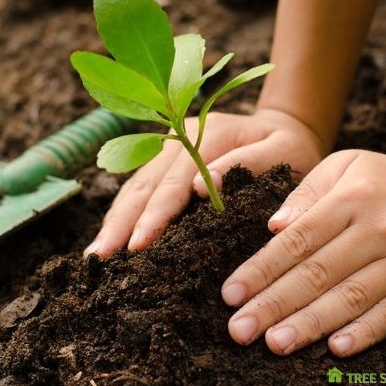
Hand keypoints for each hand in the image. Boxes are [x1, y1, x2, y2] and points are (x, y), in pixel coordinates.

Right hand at [84, 108, 322, 257]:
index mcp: (208, 133)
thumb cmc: (288, 147)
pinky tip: (112, 233)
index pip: (175, 180)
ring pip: (136, 185)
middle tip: (100, 257)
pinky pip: (140, 186)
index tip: (138, 245)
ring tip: (97, 252)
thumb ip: (246, 164)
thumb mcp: (282, 151)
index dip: (155, 213)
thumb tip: (200, 188)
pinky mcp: (167, 159)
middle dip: (122, 222)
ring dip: (116, 219)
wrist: (282, 128)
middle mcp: (180, 137)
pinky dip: (124, 211)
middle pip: (145, 182)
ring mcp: (170, 146)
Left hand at [222, 147, 385, 356]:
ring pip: (352, 297)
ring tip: (275, 343)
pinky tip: (334, 347)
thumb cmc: (380, 177)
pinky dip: (366, 332)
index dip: (261, 269)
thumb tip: (274, 228)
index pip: (298, 240)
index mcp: (351, 200)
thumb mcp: (342, 166)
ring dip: (311, 324)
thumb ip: (306, 193)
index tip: (231, 293)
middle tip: (240, 328)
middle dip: (275, 304)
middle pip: (318, 273)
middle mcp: (379, 231)